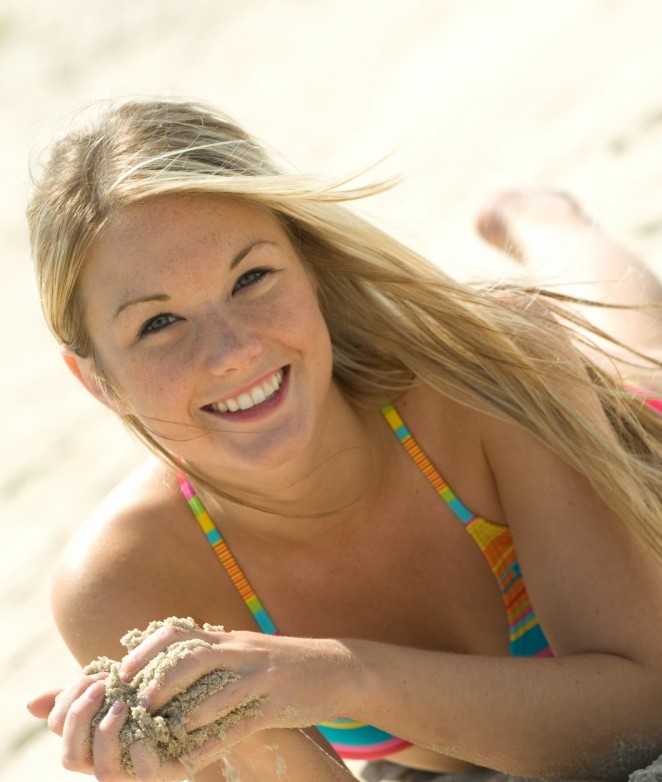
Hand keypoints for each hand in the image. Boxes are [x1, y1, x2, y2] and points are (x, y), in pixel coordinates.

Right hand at [28, 674, 185, 780]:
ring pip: (103, 773)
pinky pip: (144, 773)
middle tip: (104, 686)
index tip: (98, 676)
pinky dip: (143, 746)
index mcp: (89, 740)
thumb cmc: (148, 697)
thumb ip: (81, 693)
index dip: (69, 700)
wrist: (195, 706)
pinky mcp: (160, 774)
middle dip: (81, 717)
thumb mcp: (117, 688)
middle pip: (70, 757)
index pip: (57, 728)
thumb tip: (31, 704)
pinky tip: (150, 721)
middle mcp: (103, 762)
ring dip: (108, 734)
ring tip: (124, 703)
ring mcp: (130, 774)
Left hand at [118, 624, 362, 768]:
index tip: (121, 672)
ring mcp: (259, 677)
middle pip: (192, 656)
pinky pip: (239, 724)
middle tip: (136, 703)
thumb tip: (171, 671)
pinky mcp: (276, 703)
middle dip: (158, 679)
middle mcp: (240, 653)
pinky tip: (190, 759)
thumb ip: (215, 658)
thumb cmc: (284, 664)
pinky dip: (211, 742)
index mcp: (229, 640)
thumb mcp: (247, 653)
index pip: (178, 633)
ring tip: (158, 729)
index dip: (146, 650)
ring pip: (215, 689)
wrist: (337, 668)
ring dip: (182, 711)